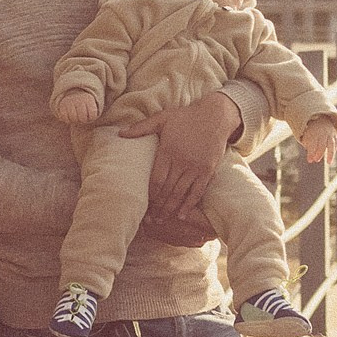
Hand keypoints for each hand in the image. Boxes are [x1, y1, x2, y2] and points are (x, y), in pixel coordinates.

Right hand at [54, 87, 99, 127]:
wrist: (72, 95)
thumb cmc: (85, 105)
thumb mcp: (92, 106)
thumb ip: (95, 115)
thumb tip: (98, 124)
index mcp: (89, 99)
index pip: (93, 116)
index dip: (91, 118)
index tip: (89, 114)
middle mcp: (79, 99)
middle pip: (83, 118)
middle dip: (83, 120)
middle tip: (81, 116)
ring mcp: (70, 102)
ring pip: (73, 118)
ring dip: (75, 120)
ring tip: (76, 116)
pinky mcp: (62, 105)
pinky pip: (65, 118)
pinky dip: (67, 119)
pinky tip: (69, 116)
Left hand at [133, 88, 243, 242]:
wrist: (215, 115)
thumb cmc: (186, 116)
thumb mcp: (163, 118)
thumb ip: (142, 127)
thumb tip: (120, 133)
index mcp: (168, 150)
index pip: (156, 179)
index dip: (149, 195)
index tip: (143, 206)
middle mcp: (182, 161)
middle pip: (167, 190)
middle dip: (157, 207)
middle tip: (149, 221)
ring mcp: (196, 167)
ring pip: (180, 193)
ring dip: (170, 209)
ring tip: (161, 221)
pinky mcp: (208, 171)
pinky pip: (197, 192)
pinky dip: (189, 205)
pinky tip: (181, 215)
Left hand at [300, 113, 336, 165]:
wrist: (321, 119)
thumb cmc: (312, 132)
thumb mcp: (307, 137)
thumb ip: (308, 147)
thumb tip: (310, 160)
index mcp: (313, 132)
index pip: (312, 144)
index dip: (311, 152)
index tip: (309, 161)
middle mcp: (322, 132)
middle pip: (322, 144)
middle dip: (319, 153)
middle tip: (316, 160)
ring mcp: (330, 134)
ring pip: (331, 144)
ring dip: (330, 154)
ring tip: (329, 163)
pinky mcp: (335, 136)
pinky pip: (335, 143)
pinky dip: (334, 150)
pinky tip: (330, 158)